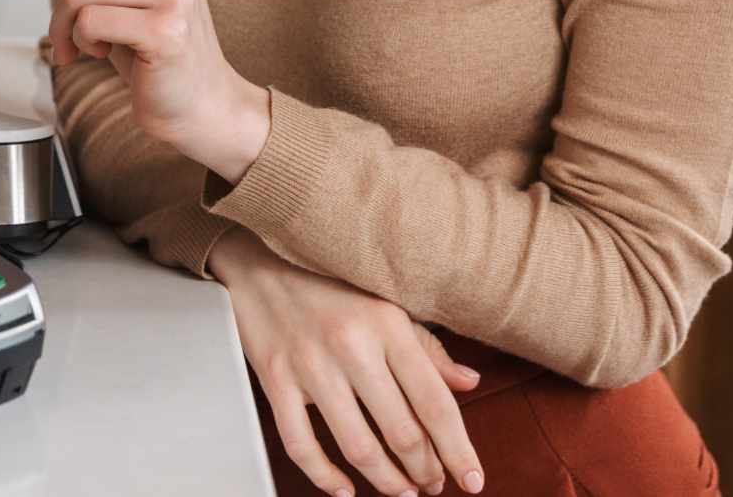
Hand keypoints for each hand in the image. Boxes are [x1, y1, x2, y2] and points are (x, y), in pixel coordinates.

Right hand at [210, 230, 486, 496]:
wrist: (260, 259)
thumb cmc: (330, 283)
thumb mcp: (386, 304)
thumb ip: (428, 348)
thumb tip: (468, 383)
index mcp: (387, 324)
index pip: (433, 401)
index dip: (457, 450)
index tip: (472, 481)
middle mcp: (351, 345)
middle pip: (400, 431)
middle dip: (424, 470)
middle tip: (432, 485)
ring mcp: (310, 364)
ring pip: (357, 445)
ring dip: (385, 480)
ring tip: (402, 491)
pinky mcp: (274, 378)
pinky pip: (300, 443)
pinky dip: (324, 476)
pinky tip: (343, 488)